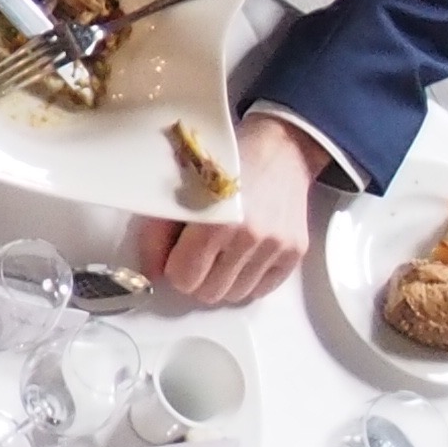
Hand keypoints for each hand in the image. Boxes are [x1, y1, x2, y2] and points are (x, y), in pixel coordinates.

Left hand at [141, 114, 321, 303]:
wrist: (280, 150)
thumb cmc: (226, 164)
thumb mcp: (179, 189)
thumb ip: (157, 233)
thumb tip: (151, 272)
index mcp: (215, 220)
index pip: (183, 278)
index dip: (175, 267)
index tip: (177, 253)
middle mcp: (250, 237)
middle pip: (209, 293)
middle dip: (197, 277)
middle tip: (198, 253)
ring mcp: (276, 246)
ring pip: (235, 296)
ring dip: (223, 280)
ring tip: (223, 251)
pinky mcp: (295, 251)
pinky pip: (262, 290)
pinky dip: (249, 279)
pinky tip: (244, 255)